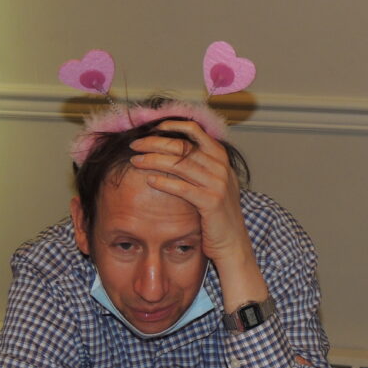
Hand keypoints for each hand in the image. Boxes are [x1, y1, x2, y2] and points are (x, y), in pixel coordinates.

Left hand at [129, 120, 248, 265]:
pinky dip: (164, 182)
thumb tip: (174, 148)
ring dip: (153, 160)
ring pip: (179, 164)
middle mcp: (221, 168)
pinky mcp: (211, 202)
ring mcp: (218, 184)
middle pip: (183, 145)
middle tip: (135, 145)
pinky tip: (149, 180)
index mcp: (221, 158)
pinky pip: (182, 187)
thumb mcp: (215, 183)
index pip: (196, 131)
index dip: (172, 126)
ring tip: (135, 160)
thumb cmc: (218, 214)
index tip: (153, 129)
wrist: (233, 242)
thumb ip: (201, 165)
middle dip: (154, 142)